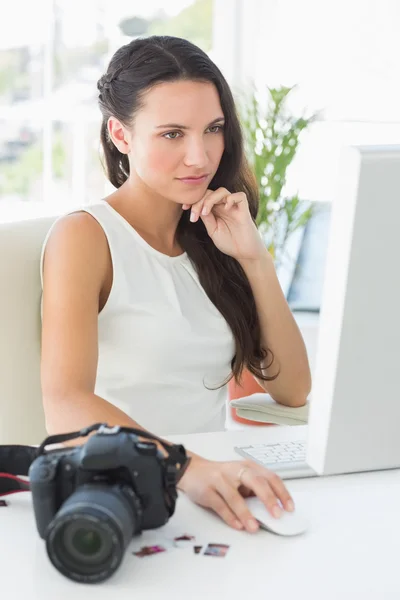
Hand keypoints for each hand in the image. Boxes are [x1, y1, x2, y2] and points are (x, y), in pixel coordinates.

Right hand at [177, 456, 294, 532]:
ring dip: (246, 513)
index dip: (282, 492)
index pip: (270, 477)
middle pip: (255, 482)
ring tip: (254, 527)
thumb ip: (254, 490)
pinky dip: (230, 516)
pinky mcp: (207, 490)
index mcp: (248, 467)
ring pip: (235, 496)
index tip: (289, 508)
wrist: (192, 470)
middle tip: (277, 515)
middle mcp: (235, 470)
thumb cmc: (221, 476)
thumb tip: (272, 510)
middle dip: (268, 498)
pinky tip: (238, 525)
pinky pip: (220, 505)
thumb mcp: (240, 478)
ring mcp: (220, 479)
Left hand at [183, 187, 265, 261]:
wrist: (245, 254)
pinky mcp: (244, 210)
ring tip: (205, 213)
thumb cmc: (230, 243)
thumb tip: (198, 207)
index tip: (184, 208)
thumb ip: (207, 219)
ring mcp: (234, 207)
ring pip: (222, 191)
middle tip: (194, 215)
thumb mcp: (213, 231)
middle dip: (199, 201)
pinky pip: (240, 196)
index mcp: (216, 210)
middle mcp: (224, 206)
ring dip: (210, 199)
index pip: (203, 197)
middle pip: (210, 192)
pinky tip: (226, 209)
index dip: (193, 200)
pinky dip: (231, 199)